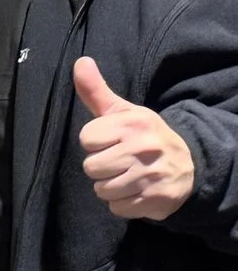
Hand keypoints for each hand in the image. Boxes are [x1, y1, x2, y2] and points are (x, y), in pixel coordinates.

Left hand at [76, 56, 194, 220]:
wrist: (190, 165)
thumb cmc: (145, 137)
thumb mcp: (124, 112)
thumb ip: (96, 91)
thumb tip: (80, 62)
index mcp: (133, 124)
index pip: (86, 138)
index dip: (95, 142)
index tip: (111, 141)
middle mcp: (143, 148)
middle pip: (91, 167)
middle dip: (101, 167)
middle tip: (121, 161)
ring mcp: (150, 176)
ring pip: (101, 190)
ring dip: (110, 186)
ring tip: (128, 176)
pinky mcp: (154, 200)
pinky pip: (117, 208)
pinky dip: (123, 203)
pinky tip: (137, 190)